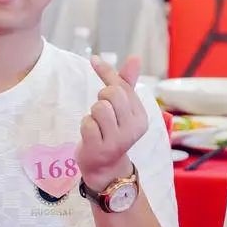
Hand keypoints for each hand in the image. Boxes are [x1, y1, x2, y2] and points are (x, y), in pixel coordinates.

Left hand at [76, 56, 147, 189]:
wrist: (106, 168)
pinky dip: (85, 126)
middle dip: (101, 97)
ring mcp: (117, 140)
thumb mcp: (123, 109)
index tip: (94, 60)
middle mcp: (133, 129)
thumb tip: (135, 57)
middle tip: (102, 111)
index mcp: (140, 117)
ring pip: (99, 108)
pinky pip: (87, 123)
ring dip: (92, 114)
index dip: (106, 73)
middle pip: (112, 94)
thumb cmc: (112, 132)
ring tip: (98, 125)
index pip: (123, 86)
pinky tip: (91, 135)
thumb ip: (126, 83)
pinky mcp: (100, 148)